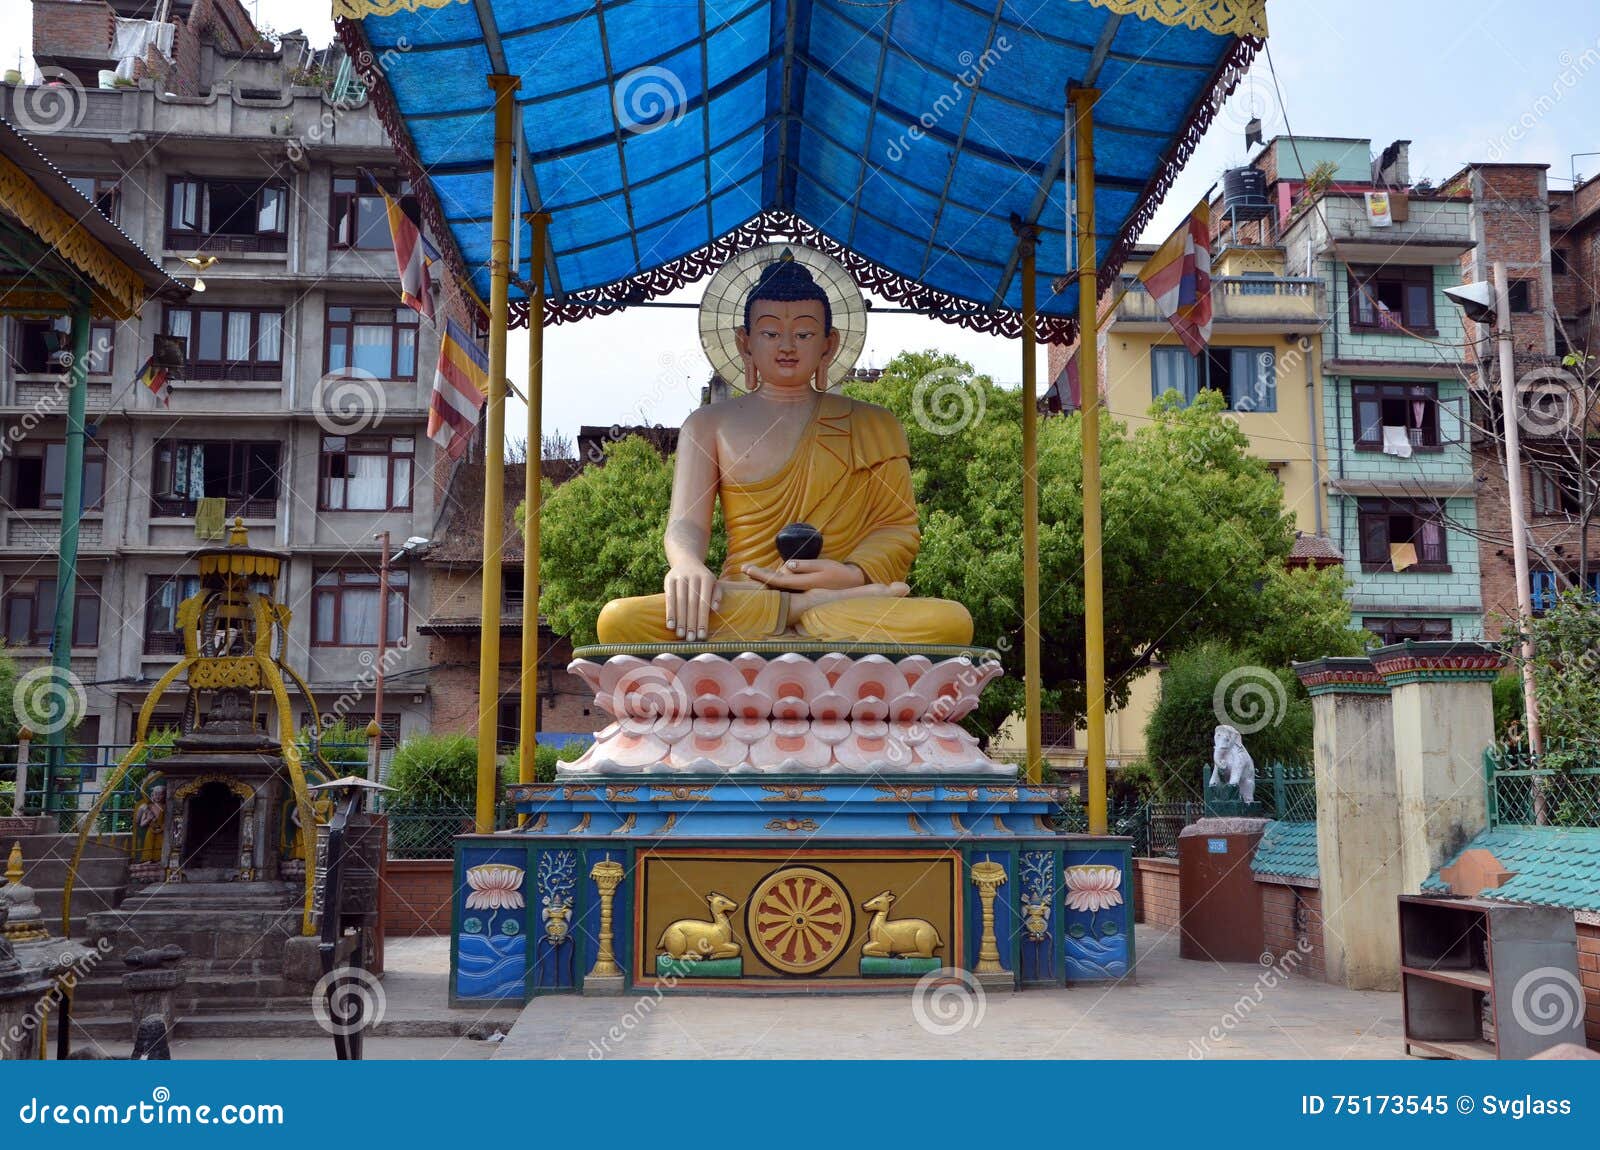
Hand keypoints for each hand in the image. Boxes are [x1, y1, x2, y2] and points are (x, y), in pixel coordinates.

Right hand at [664, 561, 719, 639]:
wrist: (686, 559)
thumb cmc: (703, 577)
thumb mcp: (714, 583)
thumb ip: (717, 595)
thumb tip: (715, 609)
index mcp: (707, 579)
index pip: (704, 603)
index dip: (703, 620)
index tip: (702, 635)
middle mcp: (693, 577)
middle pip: (692, 604)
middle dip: (691, 623)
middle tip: (691, 639)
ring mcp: (680, 577)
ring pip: (680, 602)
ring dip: (680, 620)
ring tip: (681, 635)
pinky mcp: (669, 579)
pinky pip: (669, 598)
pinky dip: (670, 612)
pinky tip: (671, 625)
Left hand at [742, 558, 865, 591]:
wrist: (851, 584)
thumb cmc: (837, 573)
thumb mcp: (822, 565)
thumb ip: (804, 566)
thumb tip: (787, 565)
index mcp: (801, 583)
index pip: (776, 580)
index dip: (760, 575)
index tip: (746, 569)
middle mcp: (798, 590)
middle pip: (774, 583)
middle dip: (759, 576)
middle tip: (743, 568)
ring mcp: (800, 591)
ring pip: (780, 581)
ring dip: (772, 575)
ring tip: (768, 569)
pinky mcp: (802, 589)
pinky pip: (785, 583)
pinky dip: (776, 578)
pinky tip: (769, 575)